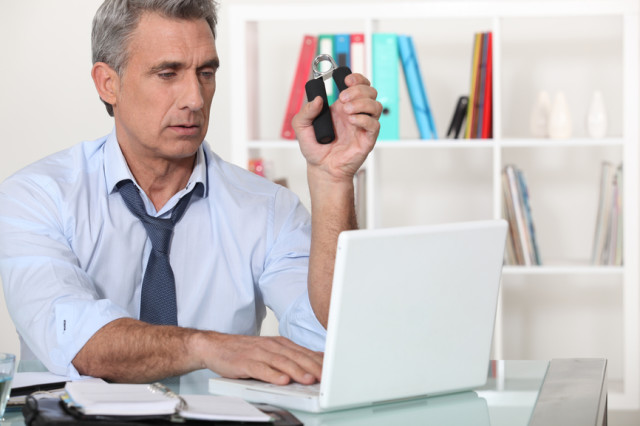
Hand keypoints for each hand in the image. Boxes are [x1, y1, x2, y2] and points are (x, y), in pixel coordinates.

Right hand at [197, 333, 323, 384]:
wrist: (216, 346)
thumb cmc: (245, 351)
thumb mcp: (272, 349)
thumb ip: (292, 355)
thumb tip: (317, 358)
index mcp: (281, 344)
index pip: (304, 353)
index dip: (319, 362)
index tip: (333, 371)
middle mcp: (272, 346)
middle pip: (296, 357)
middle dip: (313, 368)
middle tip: (326, 377)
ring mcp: (259, 353)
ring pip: (282, 363)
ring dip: (296, 371)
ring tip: (308, 380)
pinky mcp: (246, 363)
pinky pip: (261, 369)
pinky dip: (272, 375)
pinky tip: (281, 381)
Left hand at [292, 73, 381, 181]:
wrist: (322, 168)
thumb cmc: (315, 149)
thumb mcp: (301, 126)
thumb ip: (305, 111)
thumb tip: (317, 100)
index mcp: (342, 107)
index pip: (358, 85)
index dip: (356, 78)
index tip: (346, 80)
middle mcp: (355, 113)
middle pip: (370, 91)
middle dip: (358, 89)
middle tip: (342, 98)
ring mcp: (362, 125)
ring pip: (376, 105)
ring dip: (362, 103)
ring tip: (347, 111)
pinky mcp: (367, 138)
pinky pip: (374, 123)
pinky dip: (364, 118)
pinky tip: (352, 121)